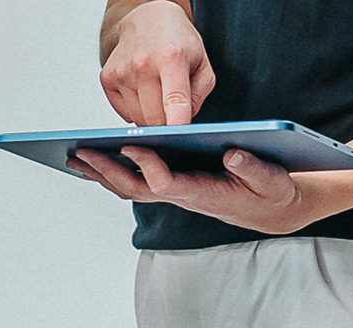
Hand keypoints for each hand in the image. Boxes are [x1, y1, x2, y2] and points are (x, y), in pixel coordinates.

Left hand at [67, 147, 310, 234]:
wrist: (274, 209)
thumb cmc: (273, 192)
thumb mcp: (272, 179)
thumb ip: (253, 168)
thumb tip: (232, 155)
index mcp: (205, 192)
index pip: (166, 182)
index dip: (146, 164)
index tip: (130, 143)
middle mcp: (186, 196)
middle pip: (137, 189)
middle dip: (107, 171)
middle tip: (80, 152)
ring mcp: (180, 193)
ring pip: (134, 188)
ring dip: (104, 174)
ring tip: (78, 156)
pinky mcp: (180, 187)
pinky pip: (142, 183)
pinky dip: (118, 173)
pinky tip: (103, 162)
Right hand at [100, 0, 214, 125]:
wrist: (149, 19)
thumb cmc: (180, 42)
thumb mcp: (202, 64)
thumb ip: (198, 96)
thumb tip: (181, 126)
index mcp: (171, 58)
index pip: (174, 99)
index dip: (177, 123)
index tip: (179, 136)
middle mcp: (142, 64)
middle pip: (154, 118)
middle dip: (167, 125)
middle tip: (175, 114)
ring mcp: (121, 71)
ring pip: (137, 119)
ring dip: (151, 117)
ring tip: (160, 94)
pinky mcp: (107, 78)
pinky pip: (123, 113)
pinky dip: (136, 110)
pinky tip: (144, 91)